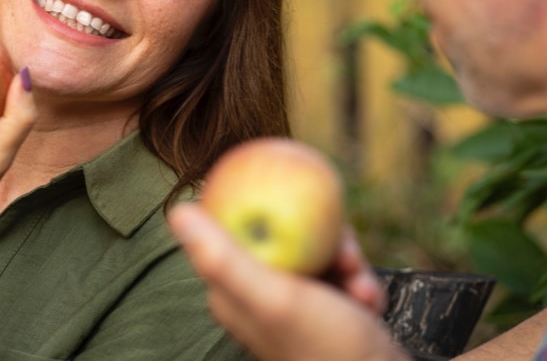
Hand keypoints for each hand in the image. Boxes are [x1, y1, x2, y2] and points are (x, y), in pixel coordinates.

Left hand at [168, 202, 407, 360]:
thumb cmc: (325, 347)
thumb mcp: (273, 296)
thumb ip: (224, 257)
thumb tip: (178, 211)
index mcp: (232, 290)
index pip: (235, 227)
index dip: (260, 206)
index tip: (291, 199)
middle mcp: (258, 293)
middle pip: (284, 232)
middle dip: (322, 238)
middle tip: (343, 257)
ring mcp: (292, 300)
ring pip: (319, 247)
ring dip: (347, 261)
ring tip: (358, 286)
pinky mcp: (324, 306)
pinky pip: (341, 270)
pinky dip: (359, 280)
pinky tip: (367, 299)